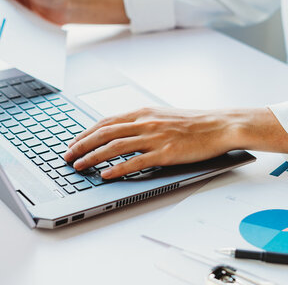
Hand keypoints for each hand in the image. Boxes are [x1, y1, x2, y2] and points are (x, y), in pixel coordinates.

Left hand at [62, 107, 287, 178]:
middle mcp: (145, 122)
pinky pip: (136, 161)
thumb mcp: (163, 115)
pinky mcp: (165, 152)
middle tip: (67, 156)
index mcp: (143, 112)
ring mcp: (155, 137)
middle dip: (82, 145)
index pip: (106, 122)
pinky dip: (118, 168)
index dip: (86, 133)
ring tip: (79, 166)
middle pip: (104, 133)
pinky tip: (106, 174)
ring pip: (115, 146)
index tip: (73, 142)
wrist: (220, 125)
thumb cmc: (194, 122)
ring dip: (93, 157)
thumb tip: (121, 131)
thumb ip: (142, 122)